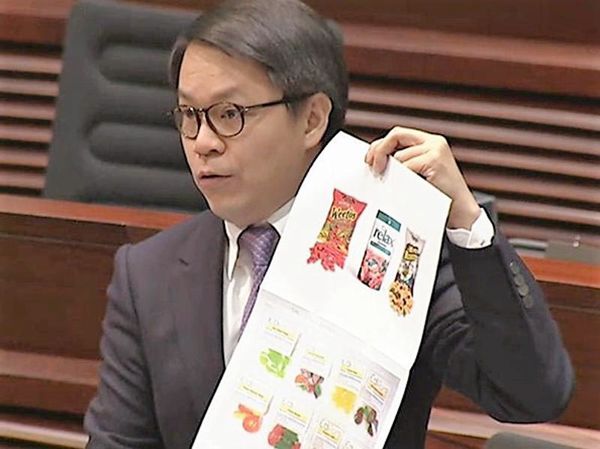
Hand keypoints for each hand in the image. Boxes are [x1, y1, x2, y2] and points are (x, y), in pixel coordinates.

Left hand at [365, 126, 479, 229]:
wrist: (460, 211)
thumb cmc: (438, 196)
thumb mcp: (418, 173)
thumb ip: (403, 162)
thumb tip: (376, 160)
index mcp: (429, 142)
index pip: (398, 134)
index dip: (380, 145)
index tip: (370, 159)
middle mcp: (434, 142)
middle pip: (396, 135)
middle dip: (379, 151)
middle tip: (373, 168)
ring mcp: (436, 150)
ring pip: (400, 155)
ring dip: (393, 171)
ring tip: (393, 183)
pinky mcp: (435, 160)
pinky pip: (407, 166)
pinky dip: (402, 177)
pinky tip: (405, 186)